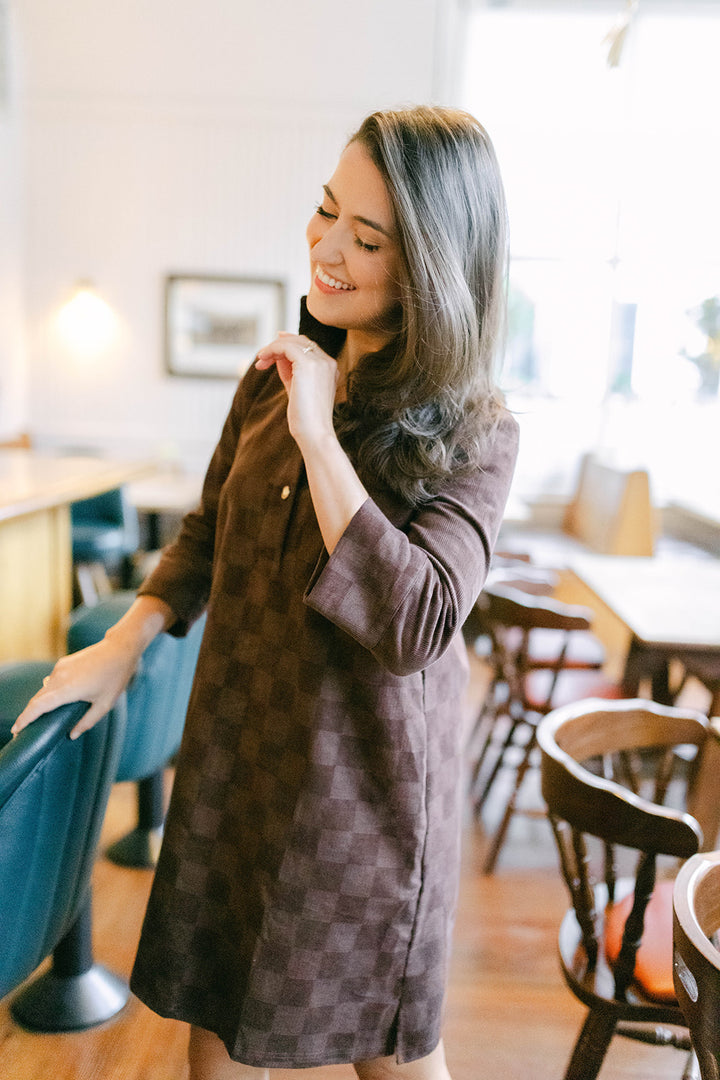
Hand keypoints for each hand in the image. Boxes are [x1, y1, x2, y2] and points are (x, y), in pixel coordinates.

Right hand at [12, 635, 140, 740]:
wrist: (119, 649)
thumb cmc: (115, 677)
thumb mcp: (105, 705)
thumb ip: (87, 722)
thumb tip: (72, 734)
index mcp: (68, 689)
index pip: (38, 706)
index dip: (25, 719)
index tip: (16, 730)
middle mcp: (59, 677)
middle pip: (37, 699)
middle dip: (28, 714)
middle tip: (22, 730)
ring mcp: (60, 668)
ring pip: (43, 690)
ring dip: (38, 703)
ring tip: (37, 718)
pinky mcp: (63, 663)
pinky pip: (50, 681)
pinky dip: (47, 692)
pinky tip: (53, 700)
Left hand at [255, 333, 339, 449]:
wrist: (314, 433)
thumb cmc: (305, 418)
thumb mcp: (296, 389)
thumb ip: (289, 371)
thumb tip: (277, 355)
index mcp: (329, 368)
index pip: (308, 347)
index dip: (287, 346)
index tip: (269, 353)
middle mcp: (327, 362)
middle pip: (301, 341)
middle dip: (279, 346)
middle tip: (261, 358)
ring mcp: (320, 362)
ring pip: (293, 342)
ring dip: (272, 348)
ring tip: (260, 361)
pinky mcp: (308, 364)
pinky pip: (286, 346)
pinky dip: (272, 349)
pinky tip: (262, 360)